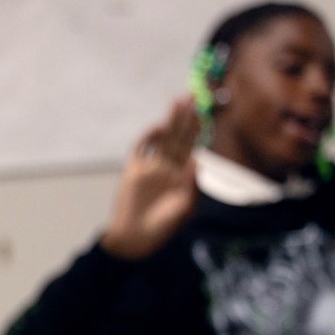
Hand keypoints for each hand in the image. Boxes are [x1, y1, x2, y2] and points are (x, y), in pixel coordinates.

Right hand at [100, 96, 199, 259]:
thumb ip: (191, 181)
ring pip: (160, 139)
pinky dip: (147, 138)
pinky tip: (158, 127)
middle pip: (177, 137)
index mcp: (180, 175)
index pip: (190, 146)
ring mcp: (148, 168)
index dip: (196, 129)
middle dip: (184, 117)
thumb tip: (196, 158)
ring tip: (177, 102)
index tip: (203, 112)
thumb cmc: (163, 227)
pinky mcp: (132, 171)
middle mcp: (165, 167)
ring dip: (169, 121)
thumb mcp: (186, 205)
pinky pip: (139, 149)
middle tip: (192, 96)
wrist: (136, 239)